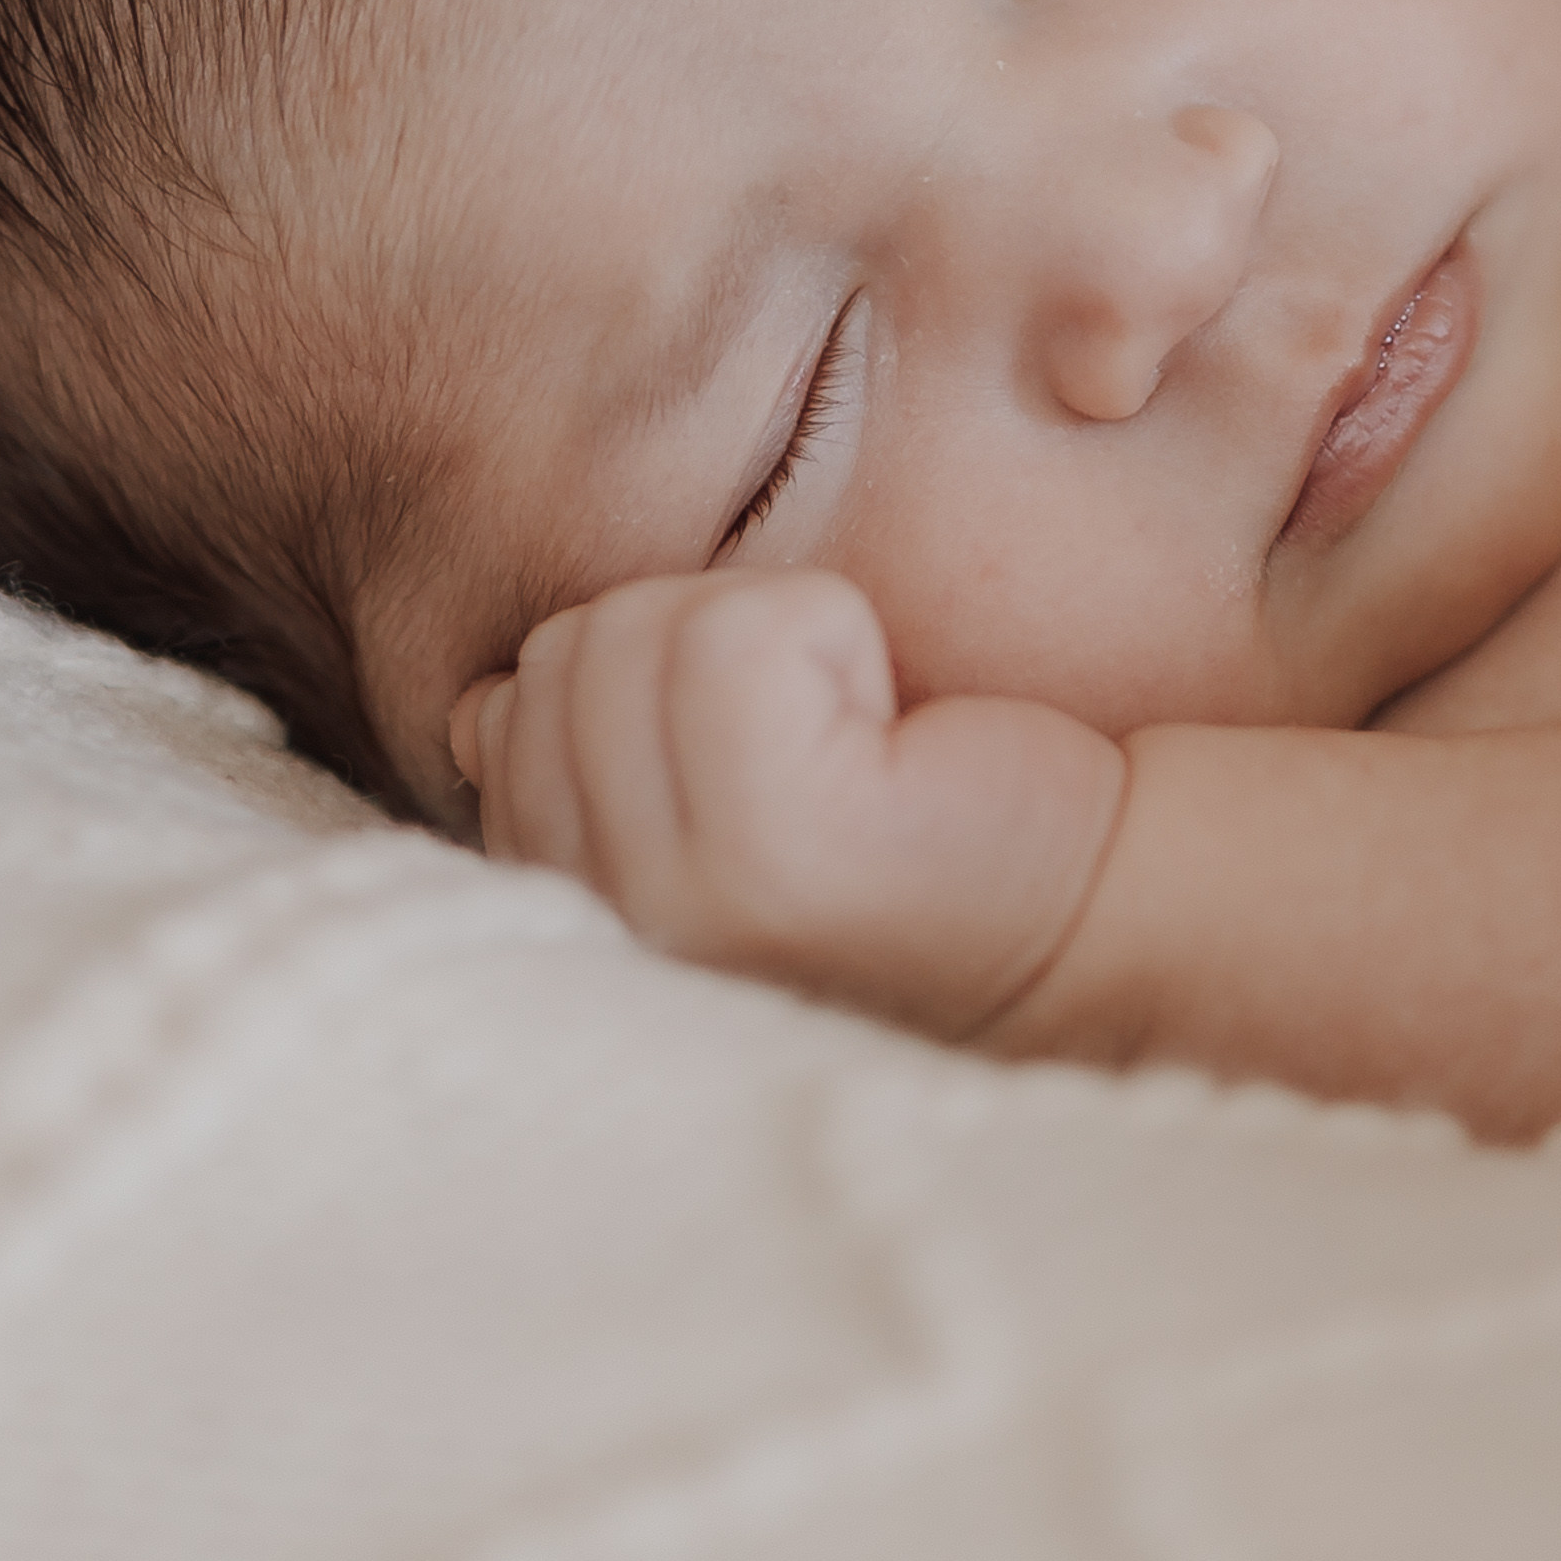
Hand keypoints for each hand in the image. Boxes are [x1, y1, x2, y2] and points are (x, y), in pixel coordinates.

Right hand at [451, 569, 1130, 1040]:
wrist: (1082, 900)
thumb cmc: (905, 822)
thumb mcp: (711, 782)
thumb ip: (585, 750)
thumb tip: (478, 707)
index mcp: (574, 917)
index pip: (502, 709)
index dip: (645, 674)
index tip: (759, 744)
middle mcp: (607, 932)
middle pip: (565, 652)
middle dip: (701, 637)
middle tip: (817, 730)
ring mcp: (680, 903)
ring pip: (643, 628)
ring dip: (772, 631)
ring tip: (851, 732)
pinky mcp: (779, 856)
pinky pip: (743, 630)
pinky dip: (831, 630)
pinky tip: (889, 728)